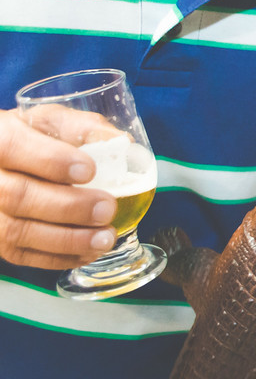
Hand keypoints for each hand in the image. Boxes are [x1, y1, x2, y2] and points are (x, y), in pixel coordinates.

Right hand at [0, 108, 117, 269]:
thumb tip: (121, 143)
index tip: (89, 170)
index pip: (12, 147)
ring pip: (16, 231)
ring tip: (105, 237)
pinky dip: (58, 257)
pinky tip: (88, 251)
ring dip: (67, 239)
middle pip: (16, 196)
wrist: (5, 164)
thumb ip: (82, 128)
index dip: (50, 160)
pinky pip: (20, 255)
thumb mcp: (51, 121)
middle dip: (68, 206)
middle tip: (107, 209)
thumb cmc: (32, 138)